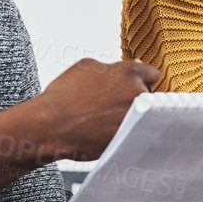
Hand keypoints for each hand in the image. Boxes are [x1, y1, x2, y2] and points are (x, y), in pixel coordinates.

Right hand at [26, 58, 158, 163]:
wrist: (50, 125)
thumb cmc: (64, 95)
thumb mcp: (86, 66)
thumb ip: (113, 66)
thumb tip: (131, 64)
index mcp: (130, 73)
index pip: (152, 74)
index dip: (141, 79)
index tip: (133, 84)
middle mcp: (138, 94)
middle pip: (149, 95)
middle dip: (135, 98)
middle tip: (113, 103)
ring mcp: (136, 117)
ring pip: (143, 115)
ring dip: (131, 115)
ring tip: (106, 118)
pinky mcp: (130, 138)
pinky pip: (134, 133)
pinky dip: (124, 131)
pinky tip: (105, 130)